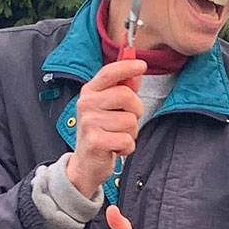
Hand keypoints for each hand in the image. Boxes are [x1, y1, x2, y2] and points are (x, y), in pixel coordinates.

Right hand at [64, 59, 147, 196]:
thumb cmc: (101, 132)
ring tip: (117, 136)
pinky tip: (115, 148)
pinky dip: (127, 147)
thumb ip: (123, 88)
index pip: (109, 73)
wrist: (86, 163)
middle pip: (127, 96)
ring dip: (130, 133)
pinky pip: (127, 140)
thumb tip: (137, 71)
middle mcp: (86, 104)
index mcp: (90, 92)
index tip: (142, 65)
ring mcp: (89, 122)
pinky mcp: (95, 141)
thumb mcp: (110, 108)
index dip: (127, 67)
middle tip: (127, 122)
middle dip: (136, 111)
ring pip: (129, 121)